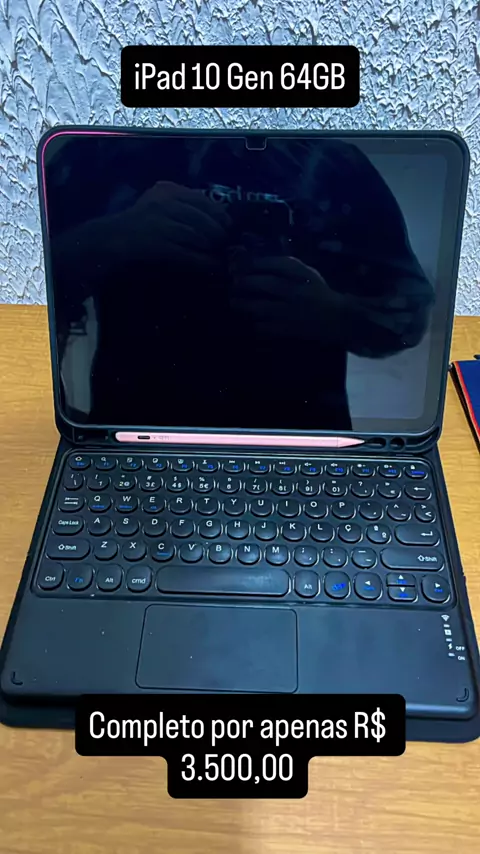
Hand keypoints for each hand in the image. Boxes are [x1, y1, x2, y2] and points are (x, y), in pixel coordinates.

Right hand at [113, 181, 230, 273]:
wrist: (109, 239)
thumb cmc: (137, 224)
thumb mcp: (159, 204)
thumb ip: (182, 206)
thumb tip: (217, 218)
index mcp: (167, 190)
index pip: (203, 200)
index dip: (220, 215)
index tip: (229, 226)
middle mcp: (165, 203)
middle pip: (203, 218)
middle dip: (219, 233)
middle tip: (228, 245)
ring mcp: (160, 223)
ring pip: (197, 236)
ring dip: (213, 248)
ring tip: (222, 257)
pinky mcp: (158, 245)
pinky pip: (187, 253)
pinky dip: (202, 261)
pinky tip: (212, 266)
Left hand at [230, 252, 341, 339]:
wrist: (337, 318)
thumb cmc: (319, 292)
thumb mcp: (308, 272)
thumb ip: (287, 267)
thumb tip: (257, 262)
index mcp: (302, 274)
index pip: (276, 263)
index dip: (255, 263)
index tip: (240, 263)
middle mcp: (296, 291)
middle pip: (265, 284)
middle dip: (246, 282)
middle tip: (234, 282)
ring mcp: (291, 312)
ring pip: (261, 306)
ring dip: (244, 304)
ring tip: (234, 301)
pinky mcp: (288, 329)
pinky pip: (265, 326)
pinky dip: (255, 322)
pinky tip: (251, 319)